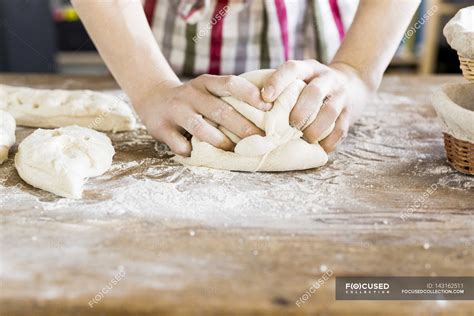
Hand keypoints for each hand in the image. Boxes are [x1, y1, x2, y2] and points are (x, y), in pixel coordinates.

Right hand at [134, 75, 269, 155]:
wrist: (153, 98)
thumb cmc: (193, 99)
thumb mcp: (208, 90)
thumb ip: (229, 98)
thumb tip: (268, 114)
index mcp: (206, 83)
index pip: (230, 83)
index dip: (250, 95)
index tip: (268, 107)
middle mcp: (191, 94)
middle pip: (219, 110)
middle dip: (242, 126)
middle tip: (260, 140)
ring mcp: (175, 111)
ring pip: (200, 127)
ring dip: (219, 141)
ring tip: (234, 151)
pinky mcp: (161, 128)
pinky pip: (180, 144)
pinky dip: (192, 152)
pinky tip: (201, 155)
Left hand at [261, 60, 373, 151]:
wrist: (353, 84)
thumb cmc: (311, 86)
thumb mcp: (300, 78)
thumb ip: (281, 89)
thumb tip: (249, 109)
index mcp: (308, 68)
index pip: (292, 69)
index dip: (278, 82)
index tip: (265, 97)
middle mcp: (326, 79)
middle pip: (314, 92)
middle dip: (300, 110)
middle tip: (291, 124)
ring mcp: (340, 95)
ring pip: (330, 111)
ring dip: (316, 128)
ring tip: (306, 138)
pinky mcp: (350, 113)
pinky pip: (341, 128)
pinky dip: (330, 141)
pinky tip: (320, 147)